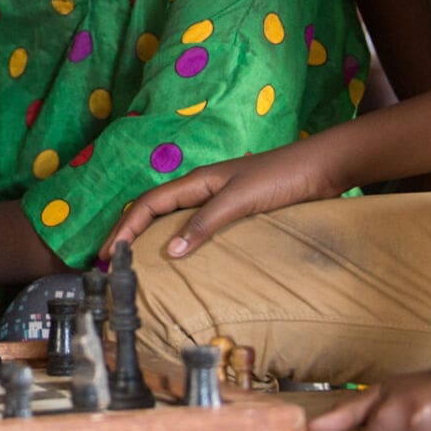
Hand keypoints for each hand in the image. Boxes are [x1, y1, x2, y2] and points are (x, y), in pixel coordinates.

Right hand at [99, 146, 334, 260]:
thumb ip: (206, 223)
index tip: (108, 255)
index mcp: (198, 181)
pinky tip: (183, 258)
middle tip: (112, 262)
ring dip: (152, 237)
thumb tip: (172, 252)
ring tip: (137, 262)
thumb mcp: (240, 200)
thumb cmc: (282, 177)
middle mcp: (203, 190)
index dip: (125, 228)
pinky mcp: (238, 211)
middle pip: (154, 210)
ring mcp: (219, 200)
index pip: (148, 204)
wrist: (323, 168)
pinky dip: (182, 242)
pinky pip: (198, 227)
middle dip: (129, 233)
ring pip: (174, 218)